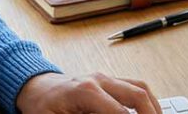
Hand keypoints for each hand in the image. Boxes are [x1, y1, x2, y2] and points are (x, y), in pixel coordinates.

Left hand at [16, 72, 161, 113]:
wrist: (34, 87)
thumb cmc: (41, 107)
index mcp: (86, 91)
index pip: (121, 113)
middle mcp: (99, 79)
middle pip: (137, 95)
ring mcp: (104, 77)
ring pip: (140, 88)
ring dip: (153, 106)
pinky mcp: (106, 80)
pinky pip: (134, 85)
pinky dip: (146, 100)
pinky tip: (149, 113)